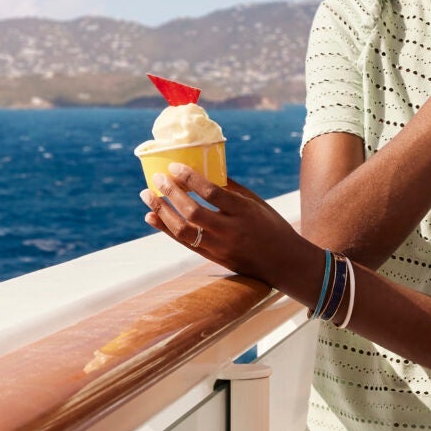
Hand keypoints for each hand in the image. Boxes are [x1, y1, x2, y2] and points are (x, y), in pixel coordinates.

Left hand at [141, 164, 318, 295]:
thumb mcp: (257, 203)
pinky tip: (152, 217)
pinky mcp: (214, 258)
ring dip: (162, 211)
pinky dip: (166, 229)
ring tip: (147, 196)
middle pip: (193, 212)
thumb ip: (231, 188)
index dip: (190, 179)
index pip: (212, 193)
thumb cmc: (272, 226)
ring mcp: (221, 247)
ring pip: (183, 231)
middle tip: (157, 179)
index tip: (174, 166)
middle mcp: (231, 231)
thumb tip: (205, 169)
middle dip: (170, 193)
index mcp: (244, 212)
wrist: (283, 263)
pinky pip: (184, 243)